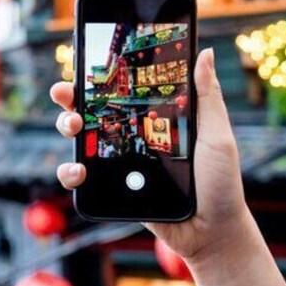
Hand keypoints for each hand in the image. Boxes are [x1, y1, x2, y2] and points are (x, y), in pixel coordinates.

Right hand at [51, 48, 251, 262]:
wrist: (211, 232)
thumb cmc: (221, 183)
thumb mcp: (217, 135)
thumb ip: (208, 96)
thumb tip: (205, 53)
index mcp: (153, 118)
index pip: (120, 90)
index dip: (98, 76)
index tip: (84, 62)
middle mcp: (131, 135)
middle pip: (90, 109)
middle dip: (70, 96)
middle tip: (66, 93)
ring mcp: (118, 162)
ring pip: (79, 139)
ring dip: (65, 126)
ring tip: (72, 128)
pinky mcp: (111, 188)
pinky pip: (81, 177)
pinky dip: (69, 171)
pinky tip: (78, 170)